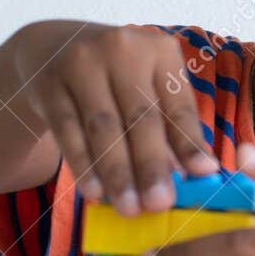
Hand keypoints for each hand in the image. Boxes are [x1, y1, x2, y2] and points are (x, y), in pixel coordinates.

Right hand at [3, 21, 216, 212]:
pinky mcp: (49, 84)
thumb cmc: (117, 77)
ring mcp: (81, 64)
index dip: (190, 141)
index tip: (204, 174)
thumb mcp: (148, 86)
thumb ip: (171, 126)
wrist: (52, 47)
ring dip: (118, 173)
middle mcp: (122, 49)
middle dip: (152, 165)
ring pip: (104, 128)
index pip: (179, 104)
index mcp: (160, 50)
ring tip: (129, 208)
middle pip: (141, 117)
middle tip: (160, 204)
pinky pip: (68, 131)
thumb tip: (195, 176)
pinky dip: (83, 165)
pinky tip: (94, 192)